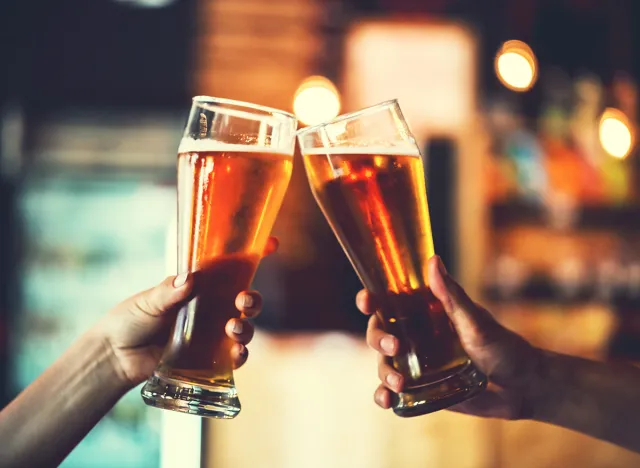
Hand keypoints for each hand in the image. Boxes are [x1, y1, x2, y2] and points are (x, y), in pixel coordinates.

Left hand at [99, 237, 278, 387]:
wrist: (115, 357)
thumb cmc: (130, 320)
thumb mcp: (148, 301)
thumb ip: (168, 291)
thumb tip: (188, 279)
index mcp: (200, 286)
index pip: (231, 267)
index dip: (255, 254)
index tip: (272, 243)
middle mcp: (210, 308)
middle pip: (245, 299)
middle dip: (253, 299)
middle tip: (244, 301)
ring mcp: (211, 333)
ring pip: (244, 327)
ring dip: (246, 327)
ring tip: (233, 328)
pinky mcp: (208, 358)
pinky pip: (233, 356)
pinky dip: (240, 354)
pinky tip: (236, 353)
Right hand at [356, 255, 545, 419]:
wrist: (523, 388)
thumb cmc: (503, 347)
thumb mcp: (476, 321)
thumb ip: (452, 296)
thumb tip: (432, 260)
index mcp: (425, 314)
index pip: (389, 302)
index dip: (371, 300)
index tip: (367, 301)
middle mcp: (416, 336)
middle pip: (379, 332)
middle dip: (378, 338)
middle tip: (395, 347)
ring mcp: (417, 364)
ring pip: (384, 363)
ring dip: (383, 371)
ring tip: (399, 384)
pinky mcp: (421, 390)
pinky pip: (393, 392)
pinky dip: (384, 395)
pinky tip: (388, 400)